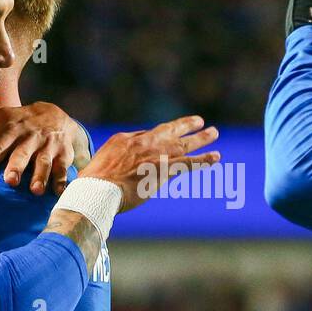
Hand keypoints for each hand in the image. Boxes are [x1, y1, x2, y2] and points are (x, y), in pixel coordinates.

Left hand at [0, 102, 77, 194]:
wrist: (56, 115)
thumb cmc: (21, 122)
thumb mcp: (2, 119)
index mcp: (12, 129)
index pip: (0, 144)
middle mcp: (31, 137)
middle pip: (23, 153)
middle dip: (17, 166)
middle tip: (10, 181)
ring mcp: (48, 146)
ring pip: (44, 162)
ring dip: (40, 176)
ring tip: (35, 191)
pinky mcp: (63, 154)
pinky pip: (63, 168)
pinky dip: (62, 181)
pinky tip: (58, 192)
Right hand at [84, 115, 220, 211]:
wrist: (98, 189)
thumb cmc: (94, 181)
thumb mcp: (101, 160)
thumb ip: (116, 156)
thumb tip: (126, 160)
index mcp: (126, 139)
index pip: (147, 135)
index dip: (159, 136)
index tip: (169, 135)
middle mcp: (143, 143)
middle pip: (169, 130)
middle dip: (186, 125)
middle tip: (199, 121)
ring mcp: (155, 155)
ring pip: (184, 144)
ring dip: (201, 138)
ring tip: (214, 133)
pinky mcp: (165, 169)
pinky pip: (190, 163)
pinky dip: (204, 160)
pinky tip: (216, 157)